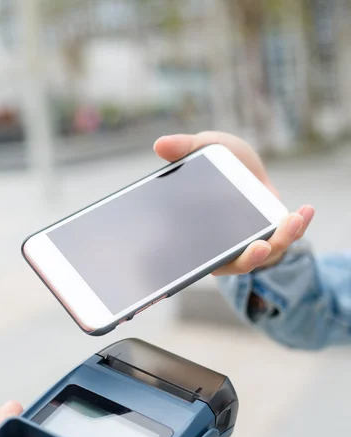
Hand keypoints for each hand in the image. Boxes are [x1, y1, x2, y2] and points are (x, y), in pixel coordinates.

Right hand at [154, 131, 314, 273]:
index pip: (202, 258)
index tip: (214, 264)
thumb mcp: (206, 148)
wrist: (243, 165)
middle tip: (259, 247)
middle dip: (250, 258)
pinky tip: (305, 209)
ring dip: (281, 239)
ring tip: (292, 219)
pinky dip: (298, 225)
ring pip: (267, 252)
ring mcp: (251, 243)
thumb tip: (159, 144)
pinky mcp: (273, 235)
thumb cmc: (220, 162)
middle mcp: (226, 247)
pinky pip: (286, 237)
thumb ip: (185, 148)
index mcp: (201, 237)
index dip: (210, 264)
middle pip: (238, 263)